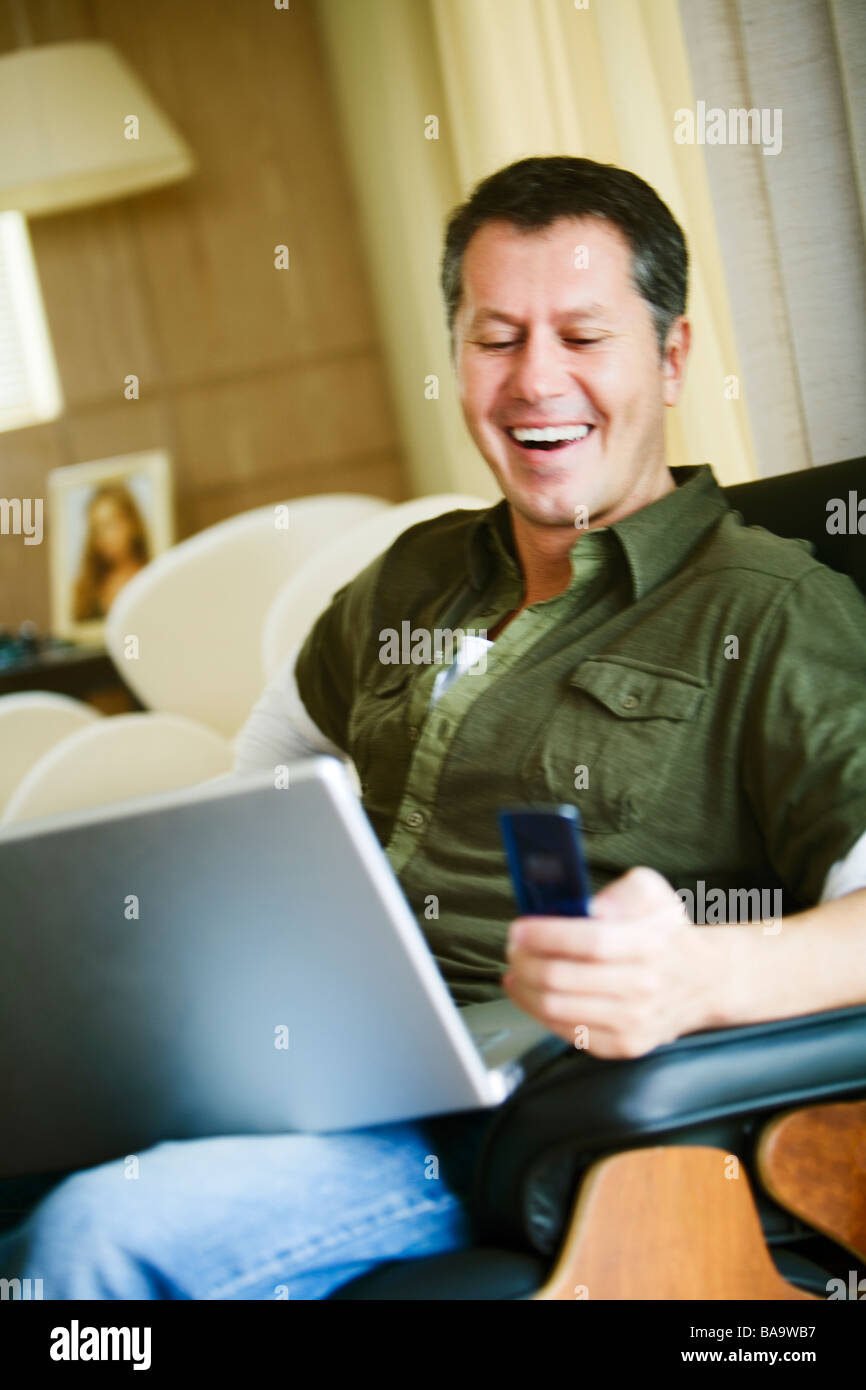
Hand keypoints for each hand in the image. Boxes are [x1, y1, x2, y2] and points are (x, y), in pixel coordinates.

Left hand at [502, 865, 718, 1057]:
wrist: (703, 980)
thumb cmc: (667, 933)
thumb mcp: (653, 893)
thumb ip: (622, 892)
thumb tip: (591, 907)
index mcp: (649, 945)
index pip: (589, 942)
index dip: (546, 935)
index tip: (520, 928)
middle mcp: (643, 987)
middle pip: (563, 978)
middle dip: (524, 960)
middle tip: (513, 948)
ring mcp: (633, 1022)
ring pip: (556, 1008)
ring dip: (524, 987)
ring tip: (516, 969)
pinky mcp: (624, 1045)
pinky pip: (567, 1032)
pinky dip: (538, 1012)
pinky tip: (529, 993)